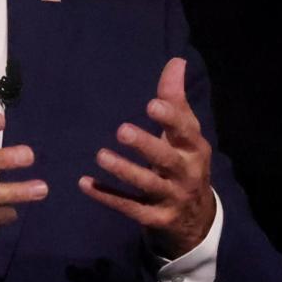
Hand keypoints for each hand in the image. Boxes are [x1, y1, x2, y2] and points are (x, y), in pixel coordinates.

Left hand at [78, 57, 215, 258]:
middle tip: (121, 130)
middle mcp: (186, 173)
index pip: (185, 131)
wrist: (196, 220)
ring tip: (100, 155)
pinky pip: (130, 207)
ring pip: (147, 184)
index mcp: (194, 148)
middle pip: (166, 159)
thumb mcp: (185, 133)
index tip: (152, 104)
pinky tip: (85, 184)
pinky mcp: (155, 219)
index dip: (170, 118)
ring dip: (124, 170)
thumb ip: (175, 98)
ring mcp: (171, 198)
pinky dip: (107, 196)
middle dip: (146, 145)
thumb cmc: (184, 163)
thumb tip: (176, 61)